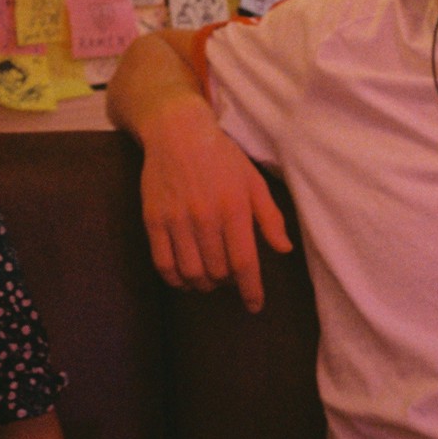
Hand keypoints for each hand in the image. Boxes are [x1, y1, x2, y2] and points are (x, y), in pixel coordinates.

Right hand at [139, 99, 291, 311]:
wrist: (176, 133)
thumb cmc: (221, 157)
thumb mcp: (253, 181)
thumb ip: (270, 217)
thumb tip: (283, 249)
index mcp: (234, 208)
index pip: (244, 262)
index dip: (251, 290)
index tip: (255, 306)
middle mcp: (205, 217)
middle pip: (218, 272)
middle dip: (227, 283)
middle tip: (230, 276)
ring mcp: (176, 220)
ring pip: (191, 272)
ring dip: (203, 284)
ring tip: (210, 278)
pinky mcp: (153, 220)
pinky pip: (163, 264)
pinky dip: (176, 279)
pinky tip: (185, 277)